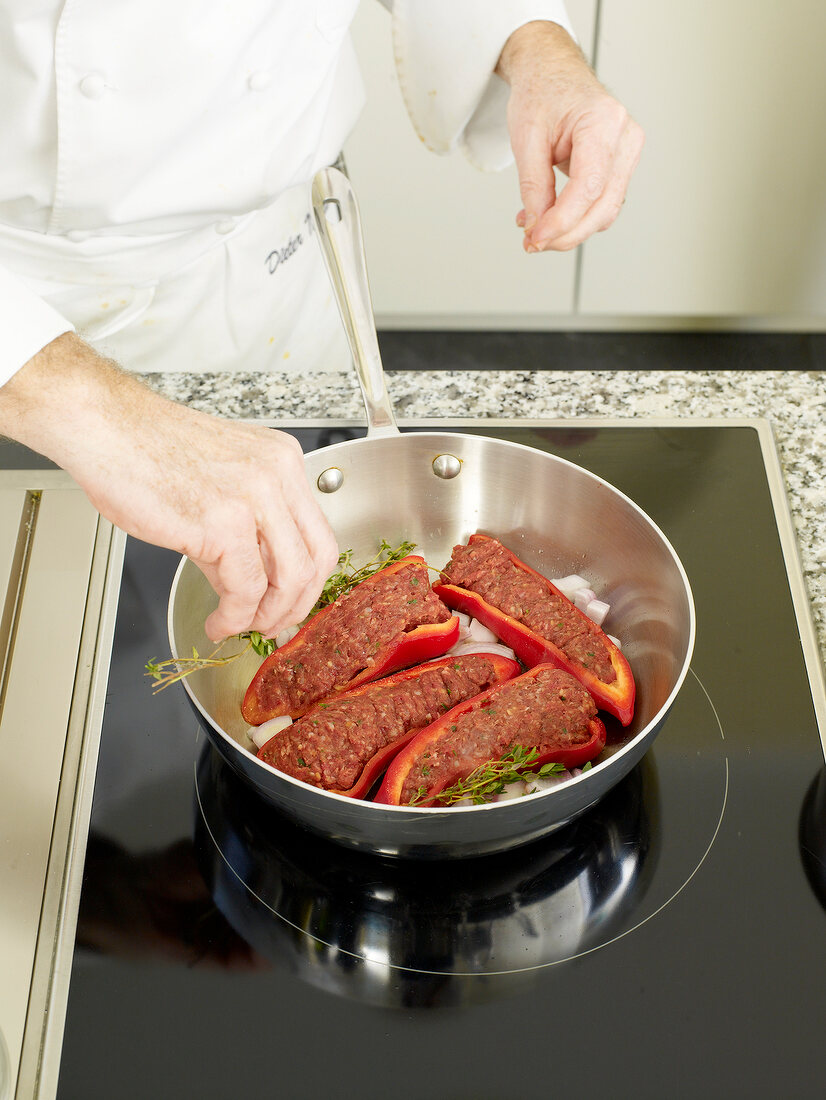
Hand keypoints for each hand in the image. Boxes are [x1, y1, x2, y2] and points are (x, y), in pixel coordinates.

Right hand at [0, 333, 338, 640]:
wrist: (103, 427)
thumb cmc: (145, 448)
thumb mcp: (217, 481)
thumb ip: (244, 531)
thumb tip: (250, 584)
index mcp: (282, 461)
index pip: (318, 533)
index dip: (309, 581)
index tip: (289, 603)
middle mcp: (277, 475)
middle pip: (317, 558)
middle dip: (297, 604)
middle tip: (271, 624)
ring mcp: (254, 497)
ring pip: (291, 578)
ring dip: (268, 616)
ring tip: (241, 625)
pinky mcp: (223, 523)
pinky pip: (245, 588)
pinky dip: (235, 617)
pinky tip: (218, 621)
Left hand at [496, 21, 643, 251]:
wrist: (552, 72)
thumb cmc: (542, 93)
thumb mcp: (527, 138)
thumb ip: (533, 187)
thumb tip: (537, 228)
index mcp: (604, 122)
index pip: (589, 187)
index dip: (562, 221)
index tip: (535, 238)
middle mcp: (625, 137)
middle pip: (602, 207)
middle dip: (566, 233)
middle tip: (532, 242)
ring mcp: (628, 152)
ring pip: (605, 211)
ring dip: (569, 229)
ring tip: (534, 226)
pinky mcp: (621, 166)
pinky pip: (602, 203)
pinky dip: (576, 217)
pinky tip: (549, 216)